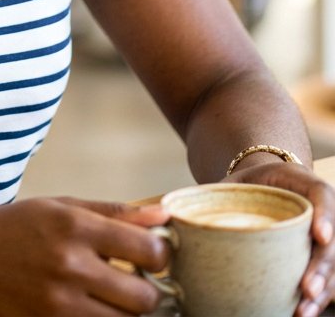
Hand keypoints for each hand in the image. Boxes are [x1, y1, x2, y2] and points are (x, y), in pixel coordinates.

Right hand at [0, 196, 169, 316]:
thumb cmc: (10, 227)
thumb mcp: (58, 206)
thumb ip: (112, 212)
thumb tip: (163, 215)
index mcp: (75, 227)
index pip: (148, 249)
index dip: (160, 254)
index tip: (153, 255)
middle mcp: (70, 266)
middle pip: (144, 298)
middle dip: (146, 291)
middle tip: (131, 280)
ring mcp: (58, 304)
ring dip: (124, 313)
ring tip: (108, 295)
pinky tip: (88, 307)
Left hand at [227, 159, 334, 316]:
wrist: (260, 185)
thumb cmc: (244, 186)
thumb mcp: (233, 181)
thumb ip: (212, 195)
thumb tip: (167, 213)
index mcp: (302, 184)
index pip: (322, 195)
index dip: (326, 216)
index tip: (319, 235)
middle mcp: (319, 211)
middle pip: (332, 238)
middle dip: (322, 266)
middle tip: (307, 287)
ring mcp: (322, 236)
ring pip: (333, 265)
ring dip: (323, 289)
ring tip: (303, 309)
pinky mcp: (315, 258)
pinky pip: (326, 280)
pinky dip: (319, 298)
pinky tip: (303, 312)